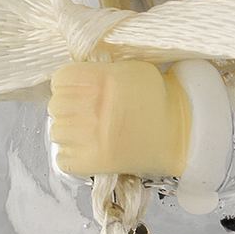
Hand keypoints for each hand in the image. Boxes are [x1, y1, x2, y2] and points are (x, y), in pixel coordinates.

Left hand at [47, 60, 189, 177]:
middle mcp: (96, 108)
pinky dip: (69, 155)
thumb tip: (73, 82)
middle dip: (64, 109)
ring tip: (81, 132)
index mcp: (104, 81)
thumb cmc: (155, 99)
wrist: (179, 133)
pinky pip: (63, 158)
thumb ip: (99, 72)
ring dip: (66, 132)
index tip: (72, 91)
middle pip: (55, 106)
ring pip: (56, 133)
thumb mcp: (130, 71)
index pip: (60, 80)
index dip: (64, 85)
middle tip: (78, 113)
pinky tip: (82, 149)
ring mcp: (94, 137)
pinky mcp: (95, 162)